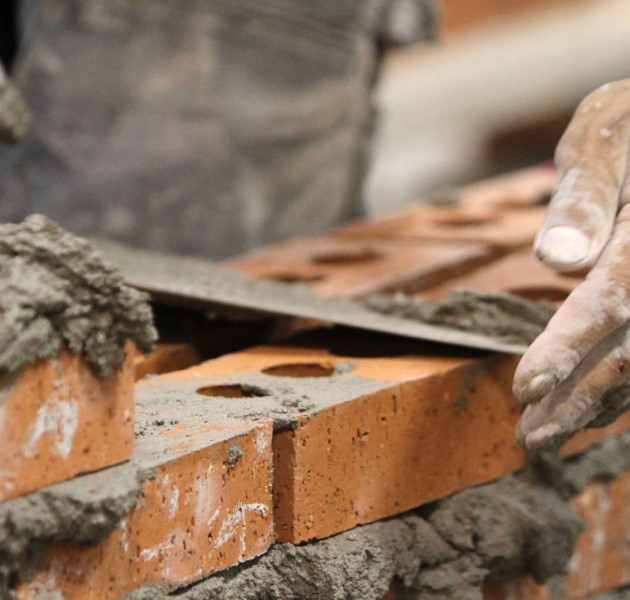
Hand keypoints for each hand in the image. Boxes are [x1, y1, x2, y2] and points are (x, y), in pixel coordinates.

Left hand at [513, 79, 629, 450]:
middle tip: (529, 438)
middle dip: (579, 399)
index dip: (567, 349)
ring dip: (599, 405)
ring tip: (549, 434)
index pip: (613, 301)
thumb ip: (585, 197)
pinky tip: (594, 406)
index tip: (524, 389)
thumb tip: (555, 260)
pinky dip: (624, 385)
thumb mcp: (606, 137)